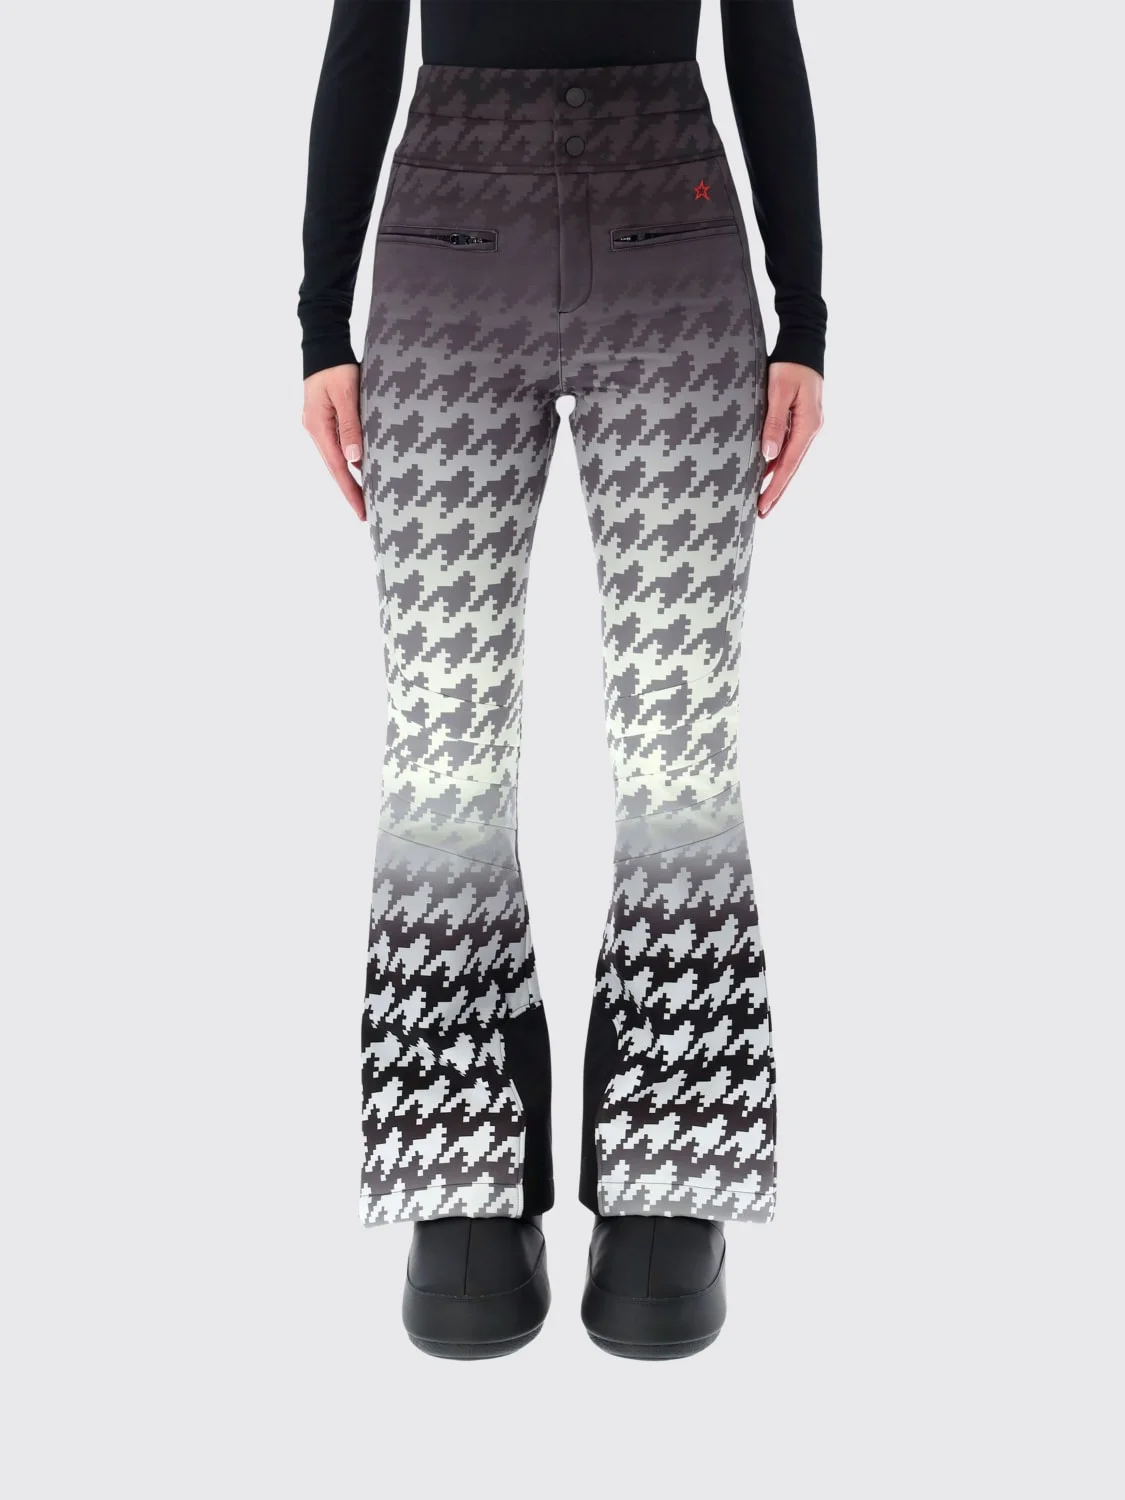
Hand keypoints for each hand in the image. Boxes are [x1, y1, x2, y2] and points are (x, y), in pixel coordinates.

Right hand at [302, 364, 365, 520]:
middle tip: (366, 513)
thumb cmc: (337, 367)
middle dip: (350, 491)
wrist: (324, 345)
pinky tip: (361, 469)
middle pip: (335, 468)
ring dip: (350, 478)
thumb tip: (354, 459)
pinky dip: (349, 461)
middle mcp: (315, 430)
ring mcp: (319, 425)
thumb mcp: (347, 394)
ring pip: (336, 458)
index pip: (337, 468)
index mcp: (318, 427)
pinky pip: (338, 446)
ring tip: (366, 497)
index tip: (362, 511)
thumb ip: (350, 426)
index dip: (350, 491)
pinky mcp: (325, 419)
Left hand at [758, 362, 823, 517]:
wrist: (804, 345)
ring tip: (762, 500)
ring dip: (776, 480)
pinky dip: (777, 463)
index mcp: (808, 425)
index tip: (763, 505)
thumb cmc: (790, 365)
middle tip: (762, 513)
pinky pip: (789, 448)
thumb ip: (774, 423)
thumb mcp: (778, 392)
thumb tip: (769, 455)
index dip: (775, 487)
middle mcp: (811, 429)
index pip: (789, 464)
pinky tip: (766, 473)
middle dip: (776, 491)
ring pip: (790, 460)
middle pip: (791, 468)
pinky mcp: (801, 421)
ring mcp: (807, 426)